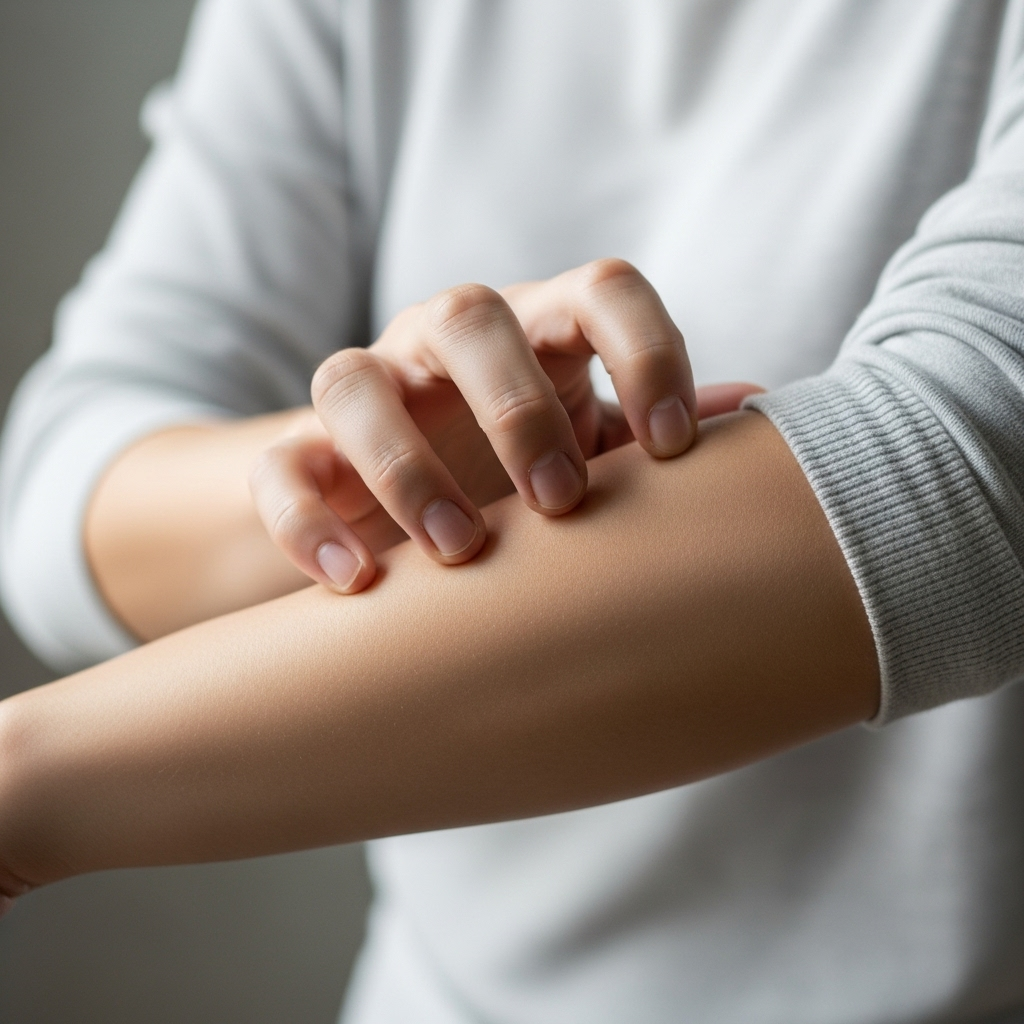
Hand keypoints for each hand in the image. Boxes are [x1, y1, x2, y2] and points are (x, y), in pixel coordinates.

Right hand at [250, 259, 761, 591]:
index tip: (675, 448)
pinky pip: (281, 466)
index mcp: (538, 331)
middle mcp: (444, 343)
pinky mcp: (300, 454)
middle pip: (469, 315)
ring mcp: (366, 392)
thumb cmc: (524, 474)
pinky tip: (356, 581)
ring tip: (461, 552)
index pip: (602, 289)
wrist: (401, 504)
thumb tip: (758, 415)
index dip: (647, 351)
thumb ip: (654, 430)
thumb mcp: (596, 448)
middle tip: (559, 503)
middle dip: (517, 409)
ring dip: (406, 466)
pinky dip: (308, 520)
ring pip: (354, 379)